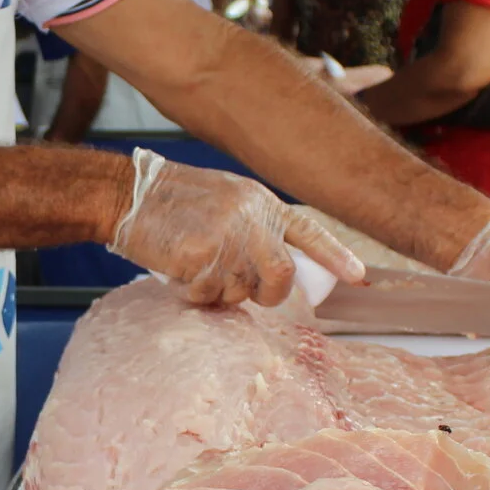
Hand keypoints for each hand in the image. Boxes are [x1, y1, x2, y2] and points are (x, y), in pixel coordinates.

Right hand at [108, 148, 367, 307]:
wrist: (130, 193)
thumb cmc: (172, 201)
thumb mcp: (225, 199)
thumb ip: (253, 227)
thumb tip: (273, 269)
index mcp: (260, 202)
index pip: (308, 230)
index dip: (335, 256)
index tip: (360, 277)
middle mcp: (250, 218)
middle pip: (281, 276)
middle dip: (266, 295)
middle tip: (241, 291)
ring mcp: (227, 236)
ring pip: (239, 292)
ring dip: (216, 292)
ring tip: (193, 267)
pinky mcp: (201, 255)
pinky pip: (206, 296)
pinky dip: (190, 294)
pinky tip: (177, 270)